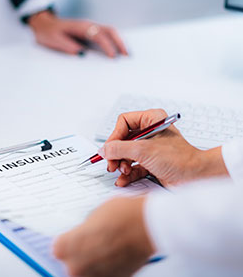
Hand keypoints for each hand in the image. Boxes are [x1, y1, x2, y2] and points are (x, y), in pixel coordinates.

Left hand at [28, 10, 127, 57]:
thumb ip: (67, 46)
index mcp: (80, 27)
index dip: (107, 46)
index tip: (113, 56)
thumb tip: (82, 54)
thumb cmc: (48, 32)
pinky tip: (117, 50)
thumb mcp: (54, 40)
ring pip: (109, 32)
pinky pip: (105, 35)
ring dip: (119, 41)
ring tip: (126, 54)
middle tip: (127, 55)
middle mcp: (88, 25)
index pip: (98, 35)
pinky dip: (113, 42)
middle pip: (109, 30)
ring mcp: (90, 28)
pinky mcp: (90, 32)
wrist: (44, 24)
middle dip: (119, 42)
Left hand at [54, 196, 153, 276]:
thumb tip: (84, 235)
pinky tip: (115, 253)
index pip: (58, 249)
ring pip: (88, 271)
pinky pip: (103, 274)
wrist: (148, 225)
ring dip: (93, 261)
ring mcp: (96, 276)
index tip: (74, 238)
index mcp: (67, 246)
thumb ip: (83, 230)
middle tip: (92, 241)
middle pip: (71, 263)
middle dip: (80, 253)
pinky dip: (107, 267)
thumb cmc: (121, 215)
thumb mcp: (95, 215)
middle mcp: (77, 266)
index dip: (68, 241)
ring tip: (106, 247)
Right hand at [99, 109, 227, 186]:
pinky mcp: (151, 162)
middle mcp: (150, 132)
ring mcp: (150, 148)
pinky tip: (123, 180)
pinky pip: (133, 165)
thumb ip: (119, 149)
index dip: (114, 136)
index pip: (124, 122)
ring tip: (122, 172)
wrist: (196, 178)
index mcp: (151, 119)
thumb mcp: (143, 151)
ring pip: (126, 154)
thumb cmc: (179, 159)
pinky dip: (127, 174)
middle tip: (111, 164)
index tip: (109, 149)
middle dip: (116, 153)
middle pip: (123, 140)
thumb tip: (104, 149)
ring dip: (121, 164)